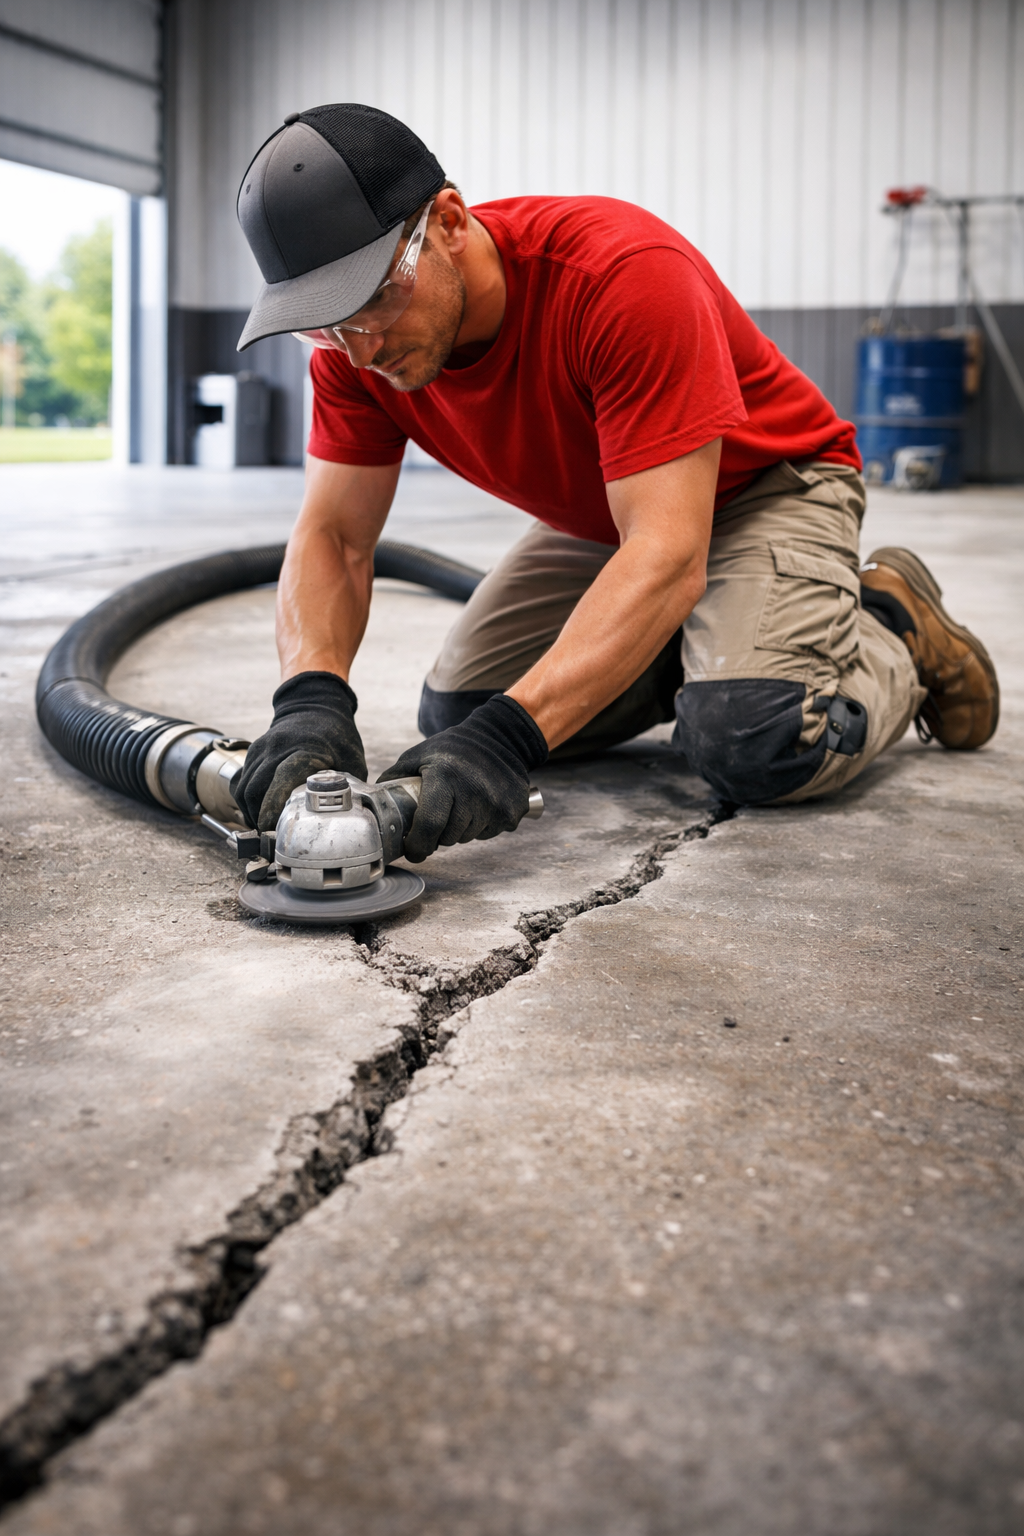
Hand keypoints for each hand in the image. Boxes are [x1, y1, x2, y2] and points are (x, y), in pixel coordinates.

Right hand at [232, 671, 367, 830]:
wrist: (315, 705)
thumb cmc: (336, 735)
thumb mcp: (352, 761)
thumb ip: (348, 788)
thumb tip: (351, 818)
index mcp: (305, 751)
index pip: (281, 780)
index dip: (272, 806)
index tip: (269, 827)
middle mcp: (278, 749)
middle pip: (256, 789)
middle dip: (258, 817)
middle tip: (269, 838)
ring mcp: (262, 749)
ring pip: (244, 788)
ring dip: (250, 811)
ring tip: (262, 829)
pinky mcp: (253, 751)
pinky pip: (242, 781)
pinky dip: (246, 800)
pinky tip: (257, 812)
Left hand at [377, 694, 547, 862]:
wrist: (500, 739)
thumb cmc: (454, 748)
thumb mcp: (418, 755)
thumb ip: (394, 779)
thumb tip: (373, 806)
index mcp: (446, 777)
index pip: (430, 825)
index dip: (418, 844)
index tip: (413, 851)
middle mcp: (474, 792)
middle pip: (448, 836)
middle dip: (437, 835)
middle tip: (437, 818)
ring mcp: (496, 804)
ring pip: (467, 837)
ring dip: (458, 830)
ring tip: (459, 806)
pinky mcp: (512, 812)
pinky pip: (487, 833)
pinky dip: (479, 825)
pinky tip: (479, 805)